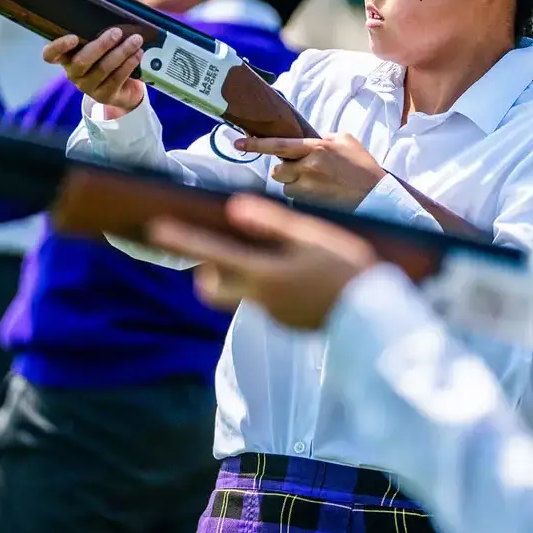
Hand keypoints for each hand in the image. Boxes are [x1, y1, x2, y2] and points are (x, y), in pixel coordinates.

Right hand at [42, 28, 145, 114]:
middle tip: (117, 32)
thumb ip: (98, 32)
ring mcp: (87, 87)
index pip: (50, 55)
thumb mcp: (100, 43)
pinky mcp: (104, 96)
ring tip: (136, 40)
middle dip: (101, 45)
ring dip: (121, 52)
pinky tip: (137, 54)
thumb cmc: (108, 56)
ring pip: (102, 69)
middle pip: (82, 61)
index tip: (73, 37)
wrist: (124, 87)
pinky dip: (128, 64)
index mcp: (66, 57)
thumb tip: (113, 11)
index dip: (58, 47)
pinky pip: (116, 79)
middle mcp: (73, 73)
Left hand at [143, 195, 376, 328]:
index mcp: (265, 275)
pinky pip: (263, 301)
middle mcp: (262, 300)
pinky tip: (294, 273)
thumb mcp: (312, 237)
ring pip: (237, 294)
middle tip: (221, 247)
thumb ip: (271, 223)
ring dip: (239, 275)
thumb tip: (235, 209)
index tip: (156, 229)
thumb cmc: (347, 268)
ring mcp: (273, 315)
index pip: (211, 255)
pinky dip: (265, 285)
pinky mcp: (286, 323)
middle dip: (207, 269)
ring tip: (268, 254)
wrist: (375, 314)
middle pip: (212, 287)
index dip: (182, 240)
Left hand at [235, 132, 385, 207]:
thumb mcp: (345, 141)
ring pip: (285, 186)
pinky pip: (295, 200)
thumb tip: (303, 139)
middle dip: (285, 171)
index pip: (278, 144)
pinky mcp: (310, 205)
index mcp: (316, 147)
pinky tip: (321, 196)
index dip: (255, 144)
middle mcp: (309, 167)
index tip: (236, 143)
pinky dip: (303, 198)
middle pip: (277, 170)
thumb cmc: (362, 166)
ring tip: (317, 185)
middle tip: (303, 171)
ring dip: (294, 185)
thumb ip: (321, 138)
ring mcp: (309, 188)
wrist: (378, 195)